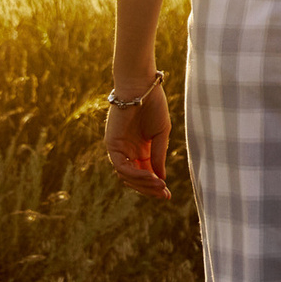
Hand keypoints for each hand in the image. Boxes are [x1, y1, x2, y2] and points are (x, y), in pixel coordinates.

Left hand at [103, 81, 172, 199]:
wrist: (142, 86)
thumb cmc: (154, 105)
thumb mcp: (161, 134)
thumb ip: (158, 156)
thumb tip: (161, 179)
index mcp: (140, 150)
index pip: (145, 174)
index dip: (155, 186)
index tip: (168, 195)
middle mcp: (127, 152)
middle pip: (135, 179)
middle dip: (149, 189)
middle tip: (164, 194)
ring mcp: (118, 149)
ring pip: (127, 176)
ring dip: (143, 183)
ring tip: (160, 185)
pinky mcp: (112, 145)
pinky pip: (121, 166)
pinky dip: (136, 174)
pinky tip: (151, 176)